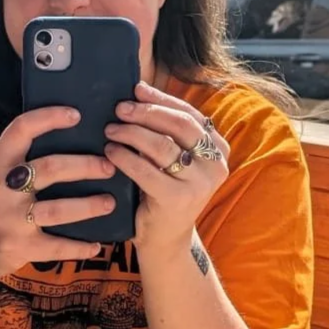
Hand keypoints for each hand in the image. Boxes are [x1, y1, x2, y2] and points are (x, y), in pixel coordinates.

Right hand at [0, 106, 114, 288]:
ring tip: (110, 202)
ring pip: (58, 210)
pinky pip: (56, 246)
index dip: (48, 118)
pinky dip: (80, 247)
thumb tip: (71, 138)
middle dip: (84, 166)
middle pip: (49, 168)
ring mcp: (9, 220)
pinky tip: (97, 246)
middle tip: (109, 166)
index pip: (21, 130)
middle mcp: (1, 189)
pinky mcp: (19, 247)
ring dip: (89, 206)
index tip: (76, 115)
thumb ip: (21, 159)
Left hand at [104, 82, 228, 253]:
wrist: (165, 240)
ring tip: (110, 130)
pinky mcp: (177, 200)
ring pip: (162, 146)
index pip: (190, 114)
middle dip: (146, 113)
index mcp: (218, 149)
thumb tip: (138, 90)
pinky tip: (110, 152)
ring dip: (131, 133)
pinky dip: (124, 157)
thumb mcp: (172, 158)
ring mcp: (199, 184)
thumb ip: (165, 130)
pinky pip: (146, 170)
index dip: (162, 99)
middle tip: (119, 109)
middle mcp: (215, 165)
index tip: (137, 89)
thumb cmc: (163, 191)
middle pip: (179, 125)